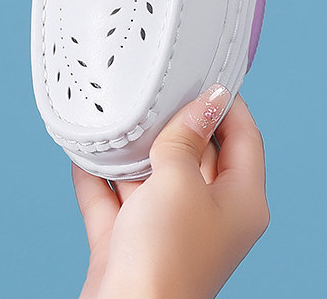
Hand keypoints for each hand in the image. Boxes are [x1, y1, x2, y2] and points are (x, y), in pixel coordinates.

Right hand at [73, 88, 268, 298]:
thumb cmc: (166, 255)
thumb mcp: (180, 181)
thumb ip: (188, 136)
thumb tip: (210, 98)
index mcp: (240, 202)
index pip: (244, 138)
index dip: (227, 103)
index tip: (205, 70)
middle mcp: (207, 214)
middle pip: (195, 153)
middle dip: (172, 121)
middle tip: (152, 85)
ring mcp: (167, 228)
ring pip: (151, 175)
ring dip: (130, 150)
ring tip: (113, 113)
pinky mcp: (131, 241)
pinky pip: (114, 198)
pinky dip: (99, 177)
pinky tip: (82, 152)